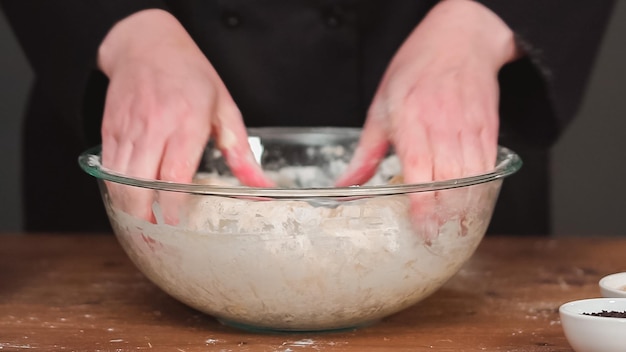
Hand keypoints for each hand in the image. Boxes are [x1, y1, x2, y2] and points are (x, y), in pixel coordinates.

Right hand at [98, 9, 271, 222]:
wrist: (147, 44)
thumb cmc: (192, 75)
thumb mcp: (224, 108)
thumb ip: (241, 153)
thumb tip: (263, 188)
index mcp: (188, 121)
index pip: (175, 175)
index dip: (173, 207)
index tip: (178, 226)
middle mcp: (155, 125)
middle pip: (139, 184)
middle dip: (145, 215)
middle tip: (157, 232)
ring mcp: (129, 127)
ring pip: (119, 179)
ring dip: (128, 207)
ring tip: (143, 222)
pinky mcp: (110, 128)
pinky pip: (107, 167)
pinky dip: (114, 188)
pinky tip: (128, 199)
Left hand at [336, 0, 518, 238]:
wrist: (460, 39)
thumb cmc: (415, 71)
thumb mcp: (380, 107)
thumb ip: (365, 153)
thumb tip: (345, 186)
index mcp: (411, 117)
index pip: (420, 167)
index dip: (423, 202)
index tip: (421, 228)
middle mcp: (443, 124)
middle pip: (451, 180)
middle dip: (445, 215)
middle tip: (435, 240)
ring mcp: (469, 127)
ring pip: (473, 178)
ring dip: (465, 208)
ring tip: (454, 231)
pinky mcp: (488, 130)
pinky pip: (488, 167)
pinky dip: (482, 190)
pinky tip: (471, 206)